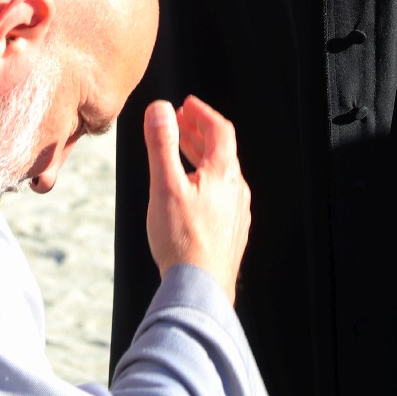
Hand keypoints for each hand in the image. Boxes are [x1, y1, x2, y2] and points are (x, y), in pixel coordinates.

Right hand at [144, 96, 249, 305]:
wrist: (201, 291)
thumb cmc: (181, 239)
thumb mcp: (165, 185)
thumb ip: (162, 144)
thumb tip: (160, 108)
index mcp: (224, 174)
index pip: (220, 130)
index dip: (202, 113)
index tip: (186, 104)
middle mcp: (236, 190)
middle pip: (220, 151)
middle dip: (198, 132)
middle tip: (178, 122)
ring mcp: (236, 213)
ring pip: (220, 174)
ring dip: (200, 157)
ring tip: (179, 152)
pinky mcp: (232, 233)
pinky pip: (221, 195)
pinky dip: (204, 180)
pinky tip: (189, 193)